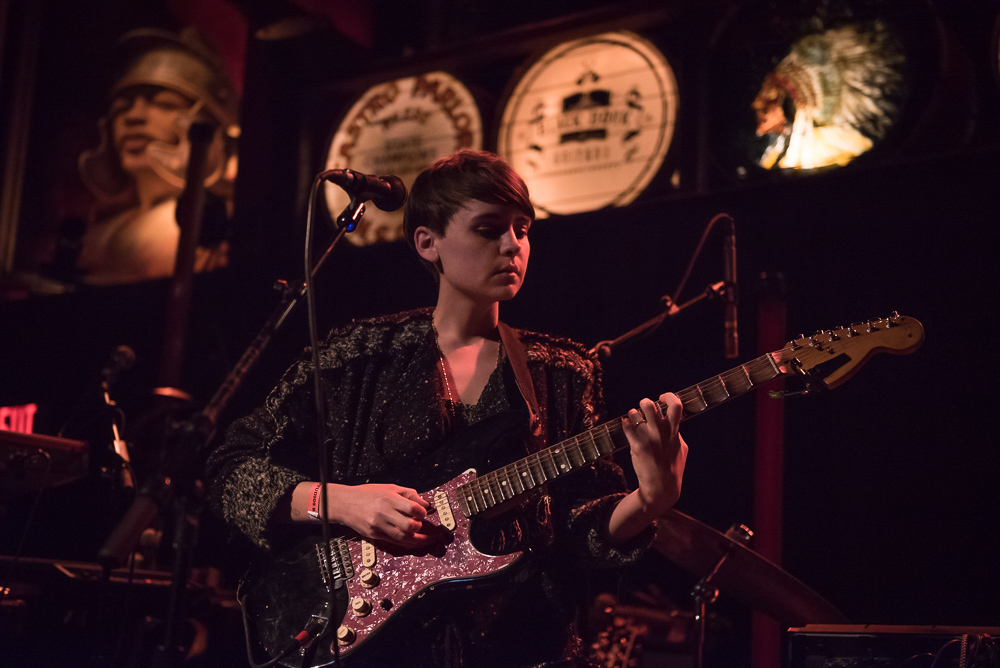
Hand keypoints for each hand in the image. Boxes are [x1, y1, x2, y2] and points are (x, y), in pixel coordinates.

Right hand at [307, 482, 434, 548]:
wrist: (344, 503)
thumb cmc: (367, 494)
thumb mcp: (388, 488)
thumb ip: (408, 494)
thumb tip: (425, 504)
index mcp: (389, 498)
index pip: (413, 508)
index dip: (422, 512)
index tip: (424, 512)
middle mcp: (384, 513)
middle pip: (410, 525)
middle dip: (420, 526)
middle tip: (422, 525)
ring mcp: (378, 526)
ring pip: (403, 537)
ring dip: (418, 539)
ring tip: (426, 539)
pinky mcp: (374, 535)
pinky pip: (394, 542)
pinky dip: (407, 543)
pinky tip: (414, 542)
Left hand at [621, 392, 687, 516]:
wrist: (661, 488)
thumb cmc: (672, 468)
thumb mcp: (681, 449)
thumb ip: (676, 434)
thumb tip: (670, 422)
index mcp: (674, 432)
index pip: (676, 406)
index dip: (668, 396)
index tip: (661, 397)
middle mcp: (661, 433)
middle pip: (649, 406)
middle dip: (645, 402)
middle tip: (644, 405)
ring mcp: (648, 439)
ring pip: (635, 415)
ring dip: (633, 414)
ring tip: (633, 417)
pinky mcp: (637, 447)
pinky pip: (626, 427)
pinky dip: (625, 424)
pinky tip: (626, 425)